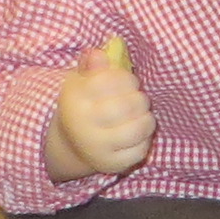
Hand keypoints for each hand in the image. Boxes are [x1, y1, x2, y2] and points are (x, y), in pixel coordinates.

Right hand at [47, 33, 154, 179]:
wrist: (73, 142)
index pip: (110, 81)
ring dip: (147, 118)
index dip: (127, 78)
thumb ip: (92, 65)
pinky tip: (139, 133)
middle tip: (140, 99)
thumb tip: (99, 54)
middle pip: (127, 105)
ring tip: (143, 114)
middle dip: (140, 99)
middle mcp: (82, 124)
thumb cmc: (84, 103)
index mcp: (74, 98)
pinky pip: (139, 151)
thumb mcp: (82, 80)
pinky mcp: (110, 165)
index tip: (129, 82)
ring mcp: (96, 147)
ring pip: (137, 129)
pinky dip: (145, 140)